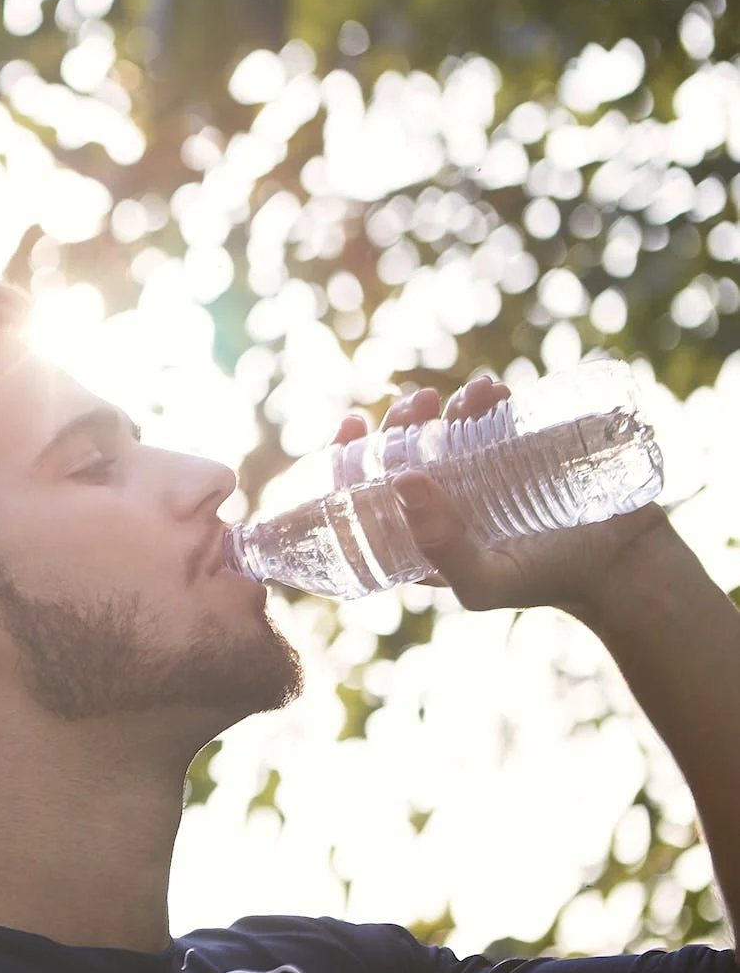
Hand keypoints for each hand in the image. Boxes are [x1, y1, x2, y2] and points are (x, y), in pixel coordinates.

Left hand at [330, 376, 677, 616]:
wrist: (624, 567)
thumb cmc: (544, 582)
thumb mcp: (482, 581)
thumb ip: (439, 545)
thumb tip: (400, 480)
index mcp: (419, 535)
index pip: (366, 494)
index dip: (349, 458)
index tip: (353, 423)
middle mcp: (445, 503)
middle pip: (405, 452)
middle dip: (402, 421)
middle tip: (418, 402)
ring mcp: (484, 477)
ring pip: (448, 430)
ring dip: (448, 404)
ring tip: (470, 393)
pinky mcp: (523, 455)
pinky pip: (495, 419)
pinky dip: (488, 400)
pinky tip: (492, 390)